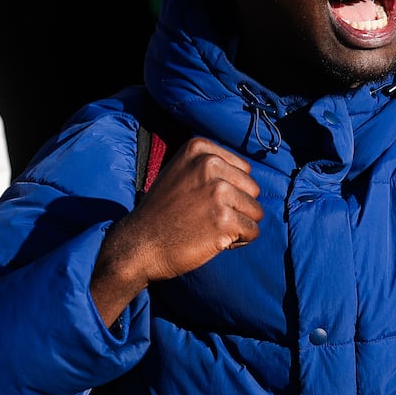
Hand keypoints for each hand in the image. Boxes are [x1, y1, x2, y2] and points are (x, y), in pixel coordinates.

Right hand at [90, 137, 262, 323]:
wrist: (139, 245)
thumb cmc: (162, 213)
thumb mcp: (180, 172)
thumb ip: (210, 167)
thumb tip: (247, 173)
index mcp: (200, 149)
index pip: (244, 171)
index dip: (230, 191)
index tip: (203, 201)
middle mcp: (209, 165)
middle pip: (252, 189)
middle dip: (237, 208)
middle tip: (207, 219)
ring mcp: (218, 191)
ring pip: (255, 211)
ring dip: (238, 225)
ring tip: (210, 229)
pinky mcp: (224, 219)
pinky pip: (253, 231)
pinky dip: (238, 241)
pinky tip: (214, 241)